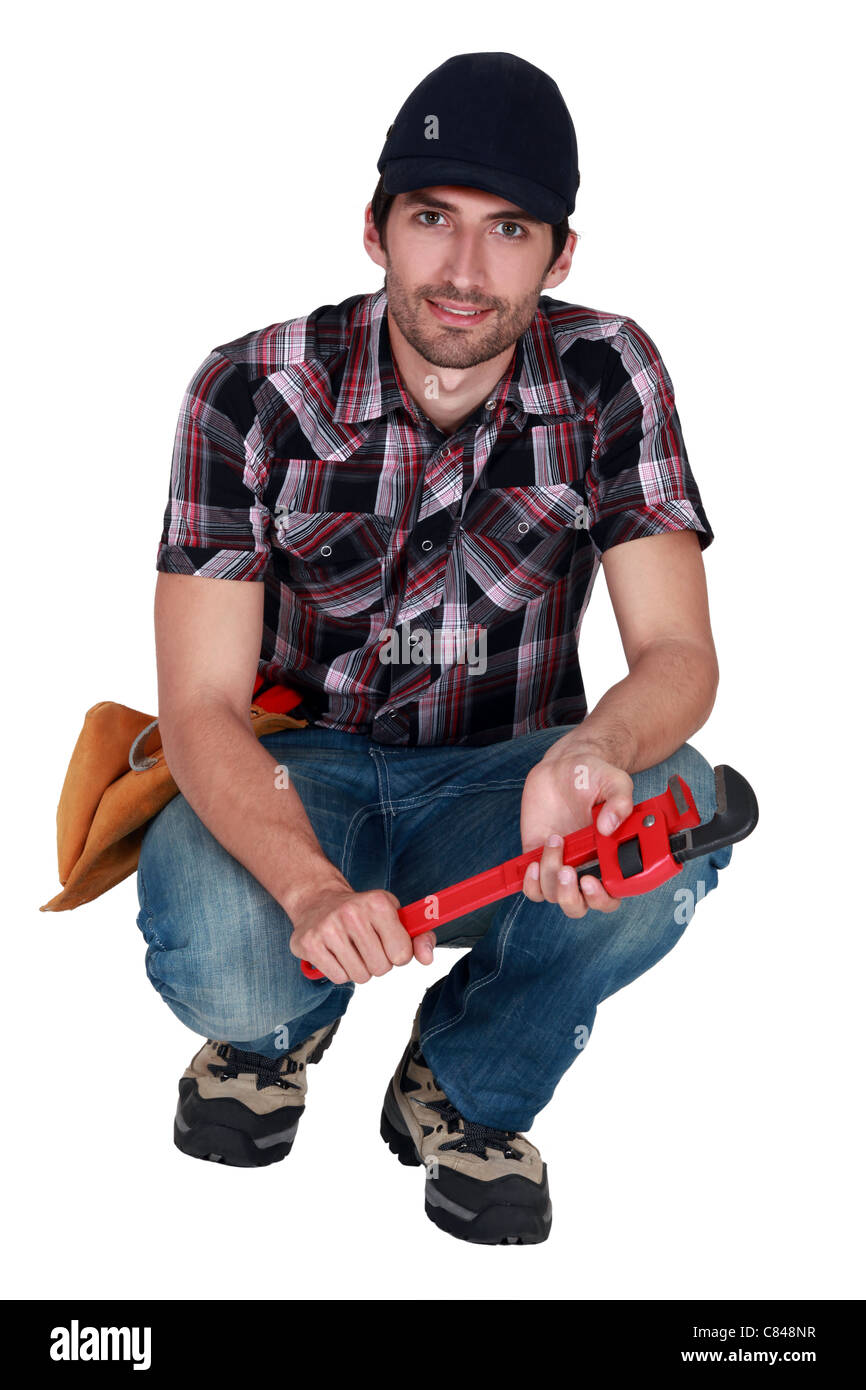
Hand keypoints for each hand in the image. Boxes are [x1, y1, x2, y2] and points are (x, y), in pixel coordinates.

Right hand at [287, 882, 434, 984]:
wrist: (318, 899)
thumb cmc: (362, 911)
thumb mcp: (393, 915)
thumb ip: (418, 937)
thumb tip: (428, 958)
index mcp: (377, 903)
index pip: (401, 954)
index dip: (398, 954)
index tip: (388, 943)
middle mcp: (352, 913)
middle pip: (381, 968)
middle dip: (378, 963)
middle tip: (367, 946)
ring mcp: (328, 928)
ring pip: (360, 976)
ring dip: (360, 969)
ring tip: (351, 949)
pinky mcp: (309, 944)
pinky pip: (339, 978)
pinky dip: (341, 971)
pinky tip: (336, 952)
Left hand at [519, 745, 634, 916]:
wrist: (565, 765)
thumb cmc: (594, 775)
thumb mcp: (615, 781)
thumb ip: (620, 802)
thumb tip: (610, 827)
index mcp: (612, 856)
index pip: (613, 894)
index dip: (603, 898)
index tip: (591, 881)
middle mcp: (587, 865)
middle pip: (580, 905)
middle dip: (572, 897)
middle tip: (569, 871)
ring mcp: (562, 863)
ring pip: (554, 896)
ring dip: (551, 877)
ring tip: (554, 841)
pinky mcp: (537, 857)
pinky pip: (532, 886)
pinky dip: (530, 882)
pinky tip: (534, 861)